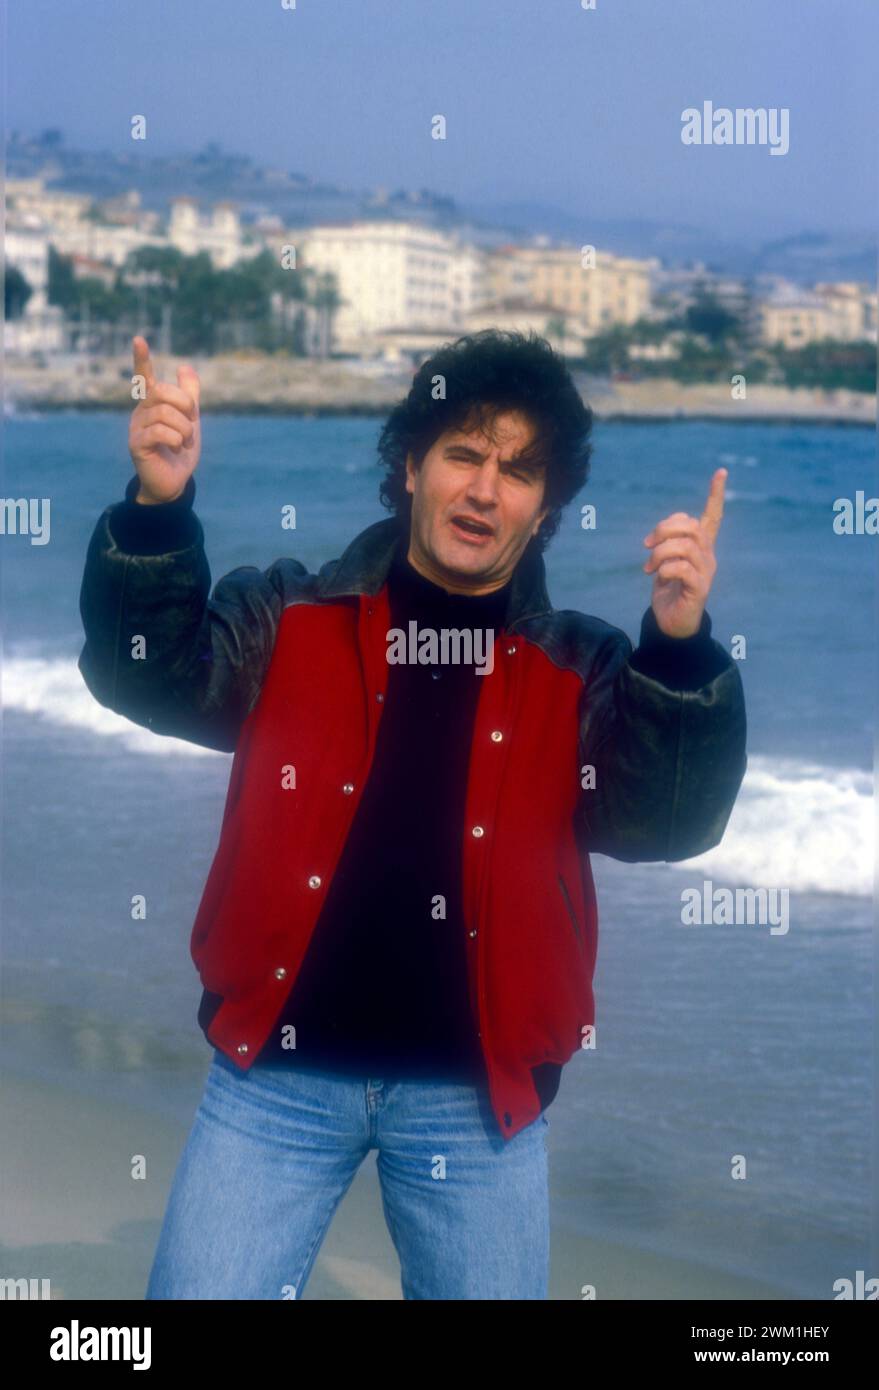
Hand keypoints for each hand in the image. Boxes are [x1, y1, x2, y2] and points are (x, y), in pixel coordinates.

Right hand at [128, 335, 200, 502]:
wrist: (174, 482)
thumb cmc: (179, 451)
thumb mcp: (190, 420)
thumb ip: (189, 395)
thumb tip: (185, 366)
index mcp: (153, 404)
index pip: (145, 376)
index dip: (141, 358)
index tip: (139, 339)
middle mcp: (141, 412)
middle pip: (161, 391)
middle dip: (184, 404)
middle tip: (193, 423)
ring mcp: (136, 429)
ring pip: (164, 413)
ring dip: (184, 428)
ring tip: (184, 442)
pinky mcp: (136, 445)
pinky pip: (159, 431)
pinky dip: (175, 439)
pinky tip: (176, 448)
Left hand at [641, 469, 725, 637]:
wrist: (672, 623)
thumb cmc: (669, 589)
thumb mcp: (666, 560)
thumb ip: (668, 541)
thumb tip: (665, 529)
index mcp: (701, 546)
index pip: (713, 516)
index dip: (716, 494)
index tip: (721, 472)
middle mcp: (708, 555)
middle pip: (690, 526)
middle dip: (663, 529)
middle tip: (647, 545)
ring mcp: (706, 572)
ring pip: (684, 546)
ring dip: (660, 553)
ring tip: (649, 567)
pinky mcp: (699, 588)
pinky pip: (681, 568)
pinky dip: (664, 569)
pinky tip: (658, 577)